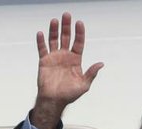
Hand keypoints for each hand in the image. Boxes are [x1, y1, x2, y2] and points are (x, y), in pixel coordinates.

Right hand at [31, 12, 103, 128]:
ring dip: (54, 30)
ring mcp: (54, 57)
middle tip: (67, 15)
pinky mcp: (44, 61)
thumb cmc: (69, 94)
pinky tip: (41, 33)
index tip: (79, 23)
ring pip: (54, 40)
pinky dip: (41, 41)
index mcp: (75, 60)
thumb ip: (91, 73)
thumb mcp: (84, 85)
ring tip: (55, 20)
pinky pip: (42, 49)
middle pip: (66, 37)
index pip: (78, 42)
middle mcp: (65, 56)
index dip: (79, 33)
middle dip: (67, 26)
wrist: (54, 100)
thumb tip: (101, 64)